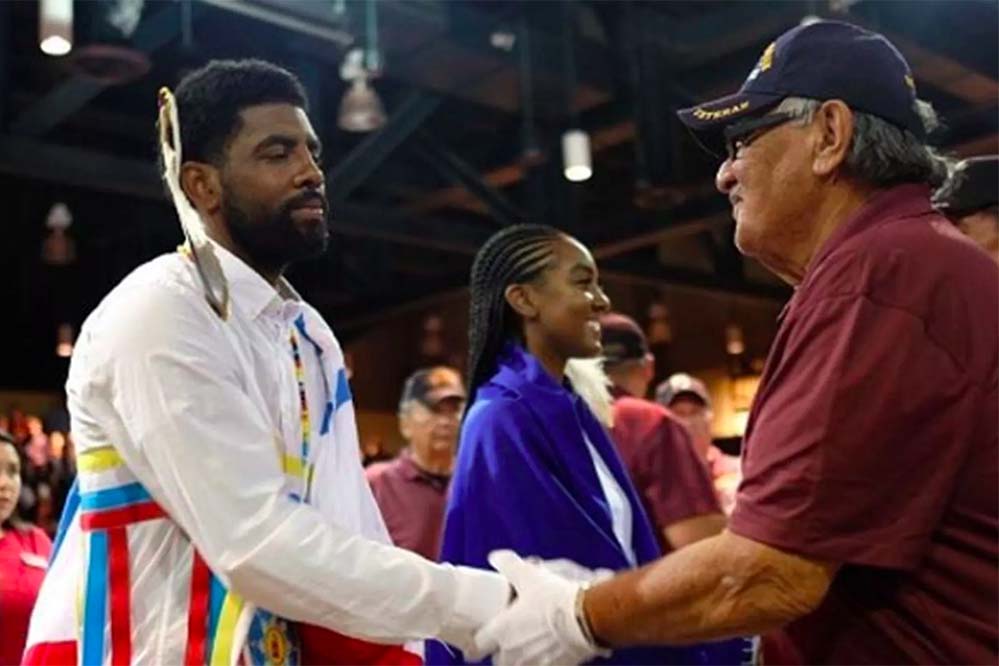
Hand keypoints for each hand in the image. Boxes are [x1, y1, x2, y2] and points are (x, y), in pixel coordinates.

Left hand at [470, 550, 608, 665]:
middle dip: (501, 652)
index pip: (476, 647)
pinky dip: (544, 661)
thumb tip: (496, 557)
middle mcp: (514, 652)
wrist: (586, 618)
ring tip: (530, 645)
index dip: (474, 645)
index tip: (474, 643)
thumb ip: (508, 564)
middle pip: (499, 661)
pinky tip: (551, 650)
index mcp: (502, 631)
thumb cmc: (554, 598)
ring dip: (522, 658)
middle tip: (508, 640)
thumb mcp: (528, 574)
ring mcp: (534, 663)